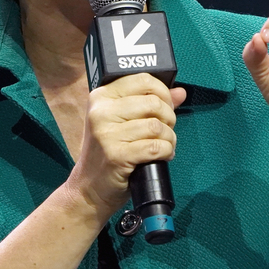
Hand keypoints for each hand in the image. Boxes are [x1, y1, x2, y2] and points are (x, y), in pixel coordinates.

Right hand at [67, 73, 186, 215]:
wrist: (89, 188)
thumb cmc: (107, 153)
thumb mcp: (123, 123)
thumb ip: (150, 104)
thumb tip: (179, 92)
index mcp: (101, 97)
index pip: (143, 80)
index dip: (163, 93)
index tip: (166, 107)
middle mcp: (101, 111)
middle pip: (154, 103)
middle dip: (169, 118)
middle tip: (165, 131)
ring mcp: (106, 134)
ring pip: (157, 126)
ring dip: (169, 139)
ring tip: (163, 146)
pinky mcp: (116, 155)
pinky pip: (156, 147)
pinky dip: (166, 152)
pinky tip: (161, 157)